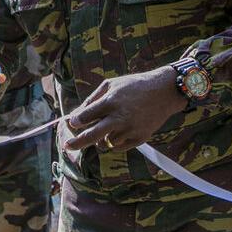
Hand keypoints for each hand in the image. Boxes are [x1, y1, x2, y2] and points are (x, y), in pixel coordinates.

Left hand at [65, 66, 184, 151]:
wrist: (164, 92)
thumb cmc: (133, 86)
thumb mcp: (111, 84)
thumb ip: (92, 100)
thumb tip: (75, 116)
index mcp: (111, 101)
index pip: (86, 116)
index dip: (76, 121)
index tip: (72, 123)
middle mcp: (120, 117)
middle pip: (92, 135)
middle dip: (77, 142)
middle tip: (67, 146)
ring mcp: (131, 129)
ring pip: (105, 142)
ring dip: (102, 138)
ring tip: (110, 125)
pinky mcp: (140, 138)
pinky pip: (119, 147)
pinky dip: (115, 141)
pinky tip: (121, 129)